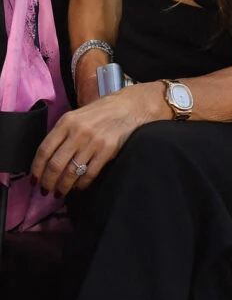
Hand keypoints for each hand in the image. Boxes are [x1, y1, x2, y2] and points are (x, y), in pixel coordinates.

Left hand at [31, 81, 163, 196]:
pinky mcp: (107, 150)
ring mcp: (93, 142)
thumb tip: (47, 159)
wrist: (130, 106)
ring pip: (71, 172)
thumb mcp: (77, 116)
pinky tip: (79, 187)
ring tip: (60, 192)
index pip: (44, 150)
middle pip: (55, 164)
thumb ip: (62, 134)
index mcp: (66, 122)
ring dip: (63, 187)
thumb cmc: (101, 112)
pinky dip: (82, 184)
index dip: (36, 169)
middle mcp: (78, 132)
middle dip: (47, 182)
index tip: (34, 180)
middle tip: (45, 191)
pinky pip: (90, 174)